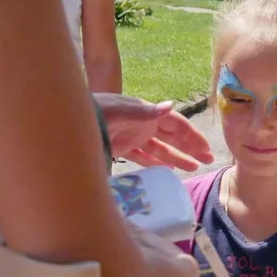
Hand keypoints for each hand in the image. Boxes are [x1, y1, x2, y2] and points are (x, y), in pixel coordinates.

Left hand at [93, 94, 213, 170]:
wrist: (67, 122)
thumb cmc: (95, 112)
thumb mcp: (120, 110)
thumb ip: (145, 111)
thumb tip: (170, 105)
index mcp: (146, 113)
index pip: (176, 125)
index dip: (192, 136)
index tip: (206, 149)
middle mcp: (142, 125)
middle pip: (172, 138)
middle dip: (190, 148)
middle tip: (208, 161)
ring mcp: (132, 137)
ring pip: (160, 149)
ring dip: (177, 158)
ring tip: (194, 168)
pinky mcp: (121, 149)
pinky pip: (144, 157)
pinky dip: (156, 163)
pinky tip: (167, 171)